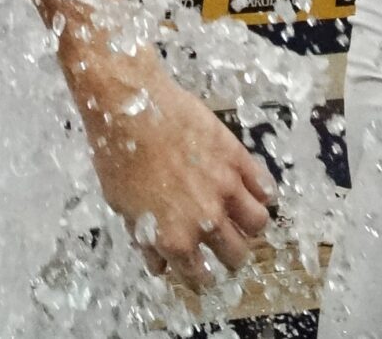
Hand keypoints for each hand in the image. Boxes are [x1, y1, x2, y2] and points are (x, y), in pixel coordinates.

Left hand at [78, 62, 276, 286]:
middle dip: (231, 257)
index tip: (203, 273)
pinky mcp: (237, 158)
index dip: (201, 278)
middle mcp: (206, 219)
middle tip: (225, 248)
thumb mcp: (122, 205)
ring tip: (241, 220)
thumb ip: (145, 239)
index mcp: (174, 238)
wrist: (130, 105)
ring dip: (250, 227)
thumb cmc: (117, 154)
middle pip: (237, 254)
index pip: (200, 276)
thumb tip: (160, 264)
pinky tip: (252, 191)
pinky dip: (262, 194)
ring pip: (258, 224)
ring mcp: (226, 188)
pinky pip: (264, 187)